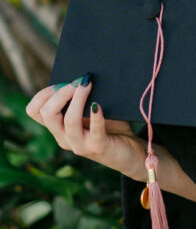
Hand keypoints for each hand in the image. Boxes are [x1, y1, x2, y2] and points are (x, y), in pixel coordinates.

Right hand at [26, 78, 146, 181]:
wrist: (128, 152)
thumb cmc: (110, 127)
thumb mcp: (90, 111)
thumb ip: (82, 98)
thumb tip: (81, 76)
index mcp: (58, 128)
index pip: (34, 111)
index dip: (44, 93)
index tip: (62, 82)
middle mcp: (64, 138)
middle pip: (47, 113)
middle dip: (60, 93)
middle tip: (78, 82)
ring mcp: (80, 145)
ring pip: (69, 121)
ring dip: (78, 99)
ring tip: (88, 85)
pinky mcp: (98, 147)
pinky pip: (95, 131)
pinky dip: (96, 116)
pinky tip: (98, 105)